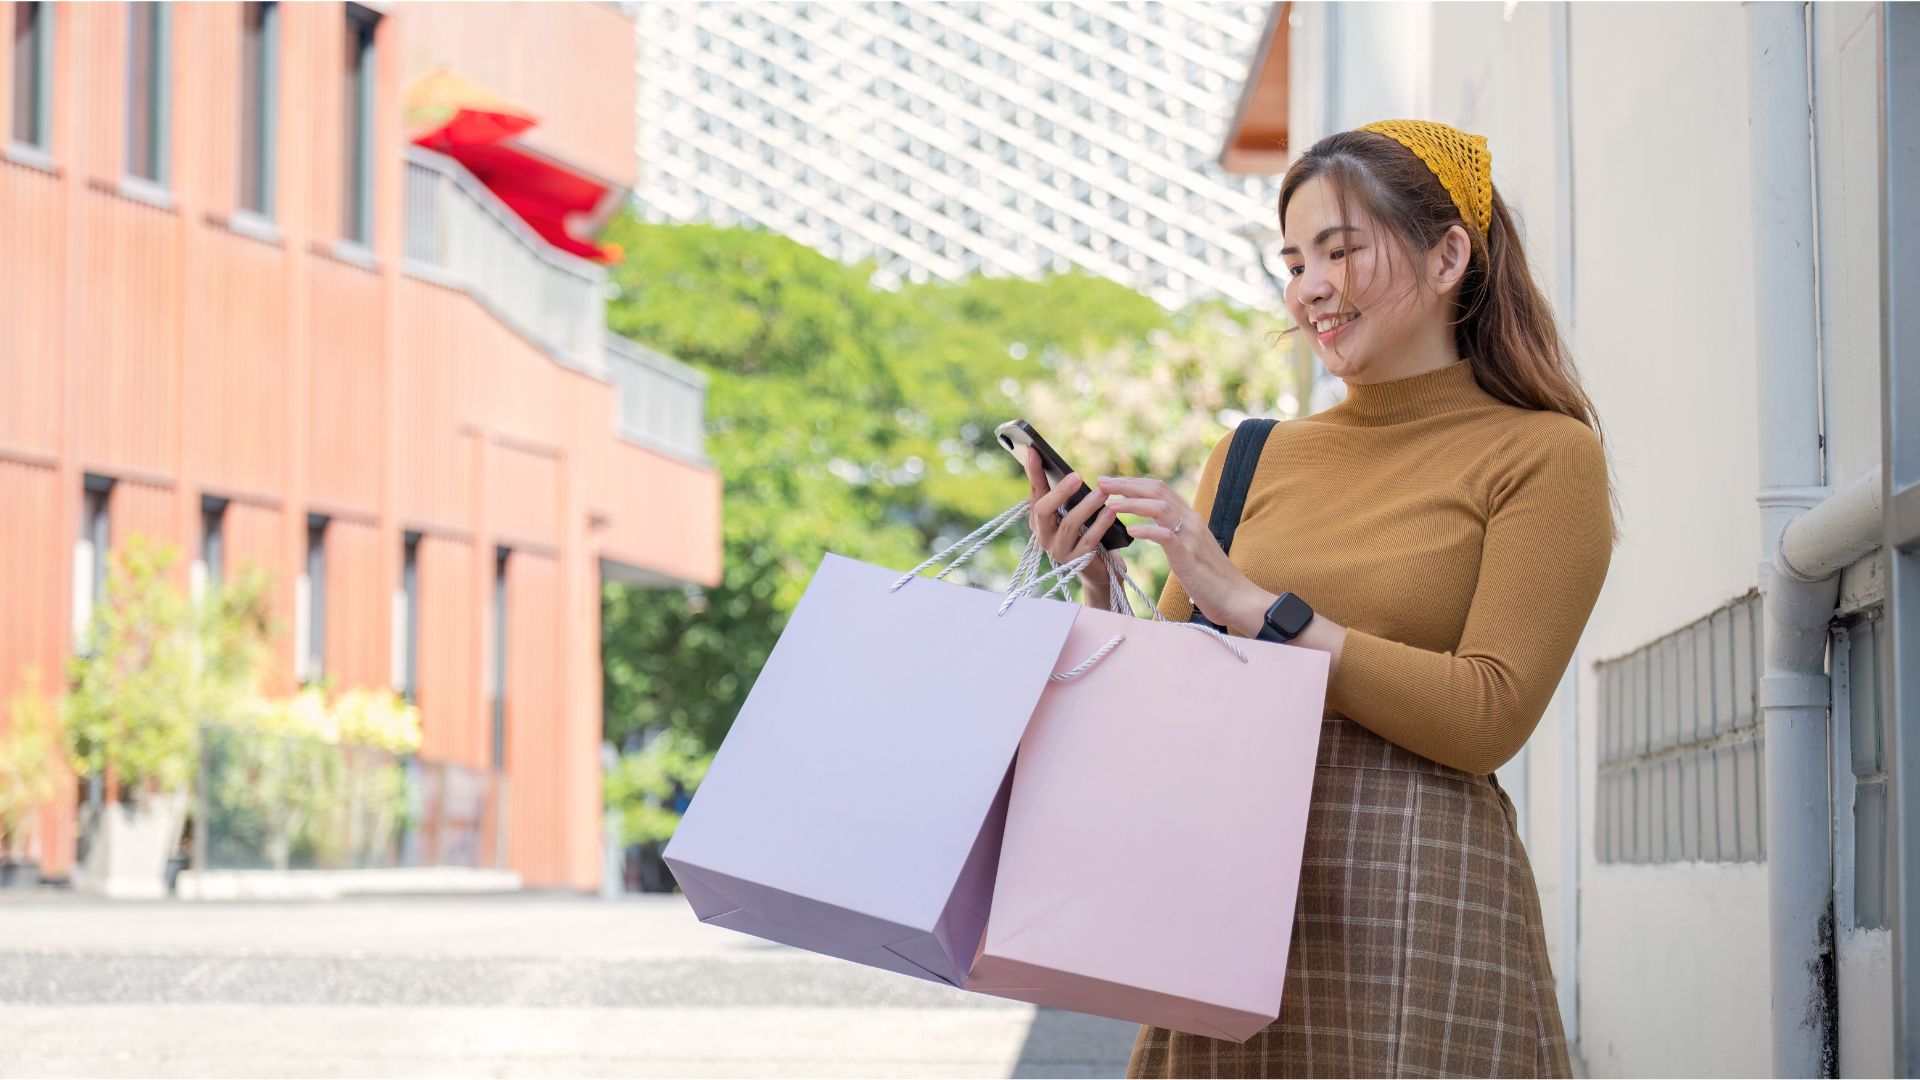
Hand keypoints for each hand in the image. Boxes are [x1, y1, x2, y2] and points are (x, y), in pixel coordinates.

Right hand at [1025, 447, 1119, 586]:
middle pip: (1043, 511)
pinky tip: (1111, 511)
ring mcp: (1058, 550)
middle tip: (1077, 476)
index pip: (1034, 492)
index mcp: (1039, 519)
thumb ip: (1065, 494)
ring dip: (1087, 506)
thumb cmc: (1085, 533)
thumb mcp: (1072, 511)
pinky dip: (1101, 524)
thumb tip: (1064, 467)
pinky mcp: (1077, 561)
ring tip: (1103, 491)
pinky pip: (1089, 540)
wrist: (1099, 570)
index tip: (1034, 450)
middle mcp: (1043, 535)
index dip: (1033, 472)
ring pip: (1069, 524)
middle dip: (1059, 492)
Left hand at [1096, 474, 1272, 631]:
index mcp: (1190, 518)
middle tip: (1102, 482)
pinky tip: (1130, 531)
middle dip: (1127, 485)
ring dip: (1132, 503)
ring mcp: (1191, 536)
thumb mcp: (1190, 550)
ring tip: (1110, 504)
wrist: (1236, 598)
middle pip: (1157, 491)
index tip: (1111, 482)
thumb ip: (1174, 535)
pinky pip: (1165, 536)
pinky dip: (1147, 531)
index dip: (1134, 483)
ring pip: (1160, 507)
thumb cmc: (1211, 579)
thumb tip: (1154, 530)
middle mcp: (1191, 521)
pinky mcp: (1189, 555)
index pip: (1160, 490)